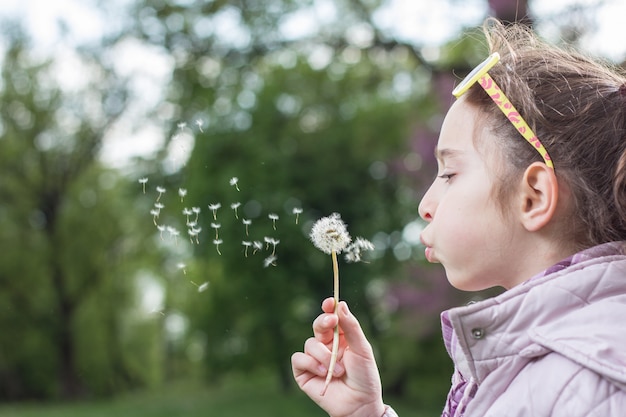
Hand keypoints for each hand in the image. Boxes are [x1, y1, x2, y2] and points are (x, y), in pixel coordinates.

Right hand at [291, 298, 384, 416]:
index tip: (330, 302)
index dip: (328, 308)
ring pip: (309, 343)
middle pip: (317, 326)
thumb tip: (341, 304)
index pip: (331, 318)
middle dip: (323, 322)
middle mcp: (326, 346)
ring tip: (338, 370)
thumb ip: (351, 327)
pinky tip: (322, 372)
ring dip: (324, 355)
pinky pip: (298, 358)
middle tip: (332, 322)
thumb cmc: (364, 377)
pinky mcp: (303, 373)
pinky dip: (310, 363)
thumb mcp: (362, 349)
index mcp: (341, 338)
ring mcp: (314, 359)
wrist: (359, 403)